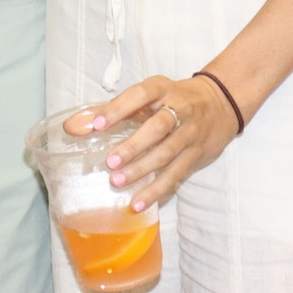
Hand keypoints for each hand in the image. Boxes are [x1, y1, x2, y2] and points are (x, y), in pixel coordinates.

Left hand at [64, 74, 238, 211]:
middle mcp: (180, 109)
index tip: (98, 125)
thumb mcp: (147, 94)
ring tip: (118, 182)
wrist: (221, 103)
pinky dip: (157, 191)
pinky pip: (175, 175)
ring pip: (167, 154)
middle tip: (110, 162)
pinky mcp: (196, 156)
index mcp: (162, 88)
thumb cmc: (172, 98)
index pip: (140, 95)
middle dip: (134, 146)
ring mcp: (190, 134)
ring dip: (142, 170)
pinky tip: (138, 203)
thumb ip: (109, 109)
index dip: (118, 108)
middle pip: (158, 128)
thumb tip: (71, 127)